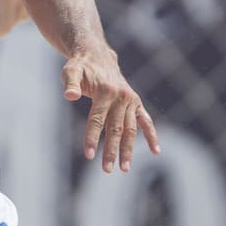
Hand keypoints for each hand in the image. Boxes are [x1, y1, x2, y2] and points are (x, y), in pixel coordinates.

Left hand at [62, 50, 160, 173]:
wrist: (97, 55)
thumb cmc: (80, 66)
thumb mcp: (71, 71)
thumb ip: (71, 83)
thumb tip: (70, 96)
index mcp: (105, 91)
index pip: (98, 119)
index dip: (92, 137)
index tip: (89, 155)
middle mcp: (121, 97)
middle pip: (116, 128)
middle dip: (111, 150)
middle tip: (106, 170)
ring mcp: (131, 100)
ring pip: (130, 129)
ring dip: (128, 149)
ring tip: (124, 169)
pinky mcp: (136, 103)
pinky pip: (146, 121)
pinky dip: (151, 135)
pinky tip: (156, 152)